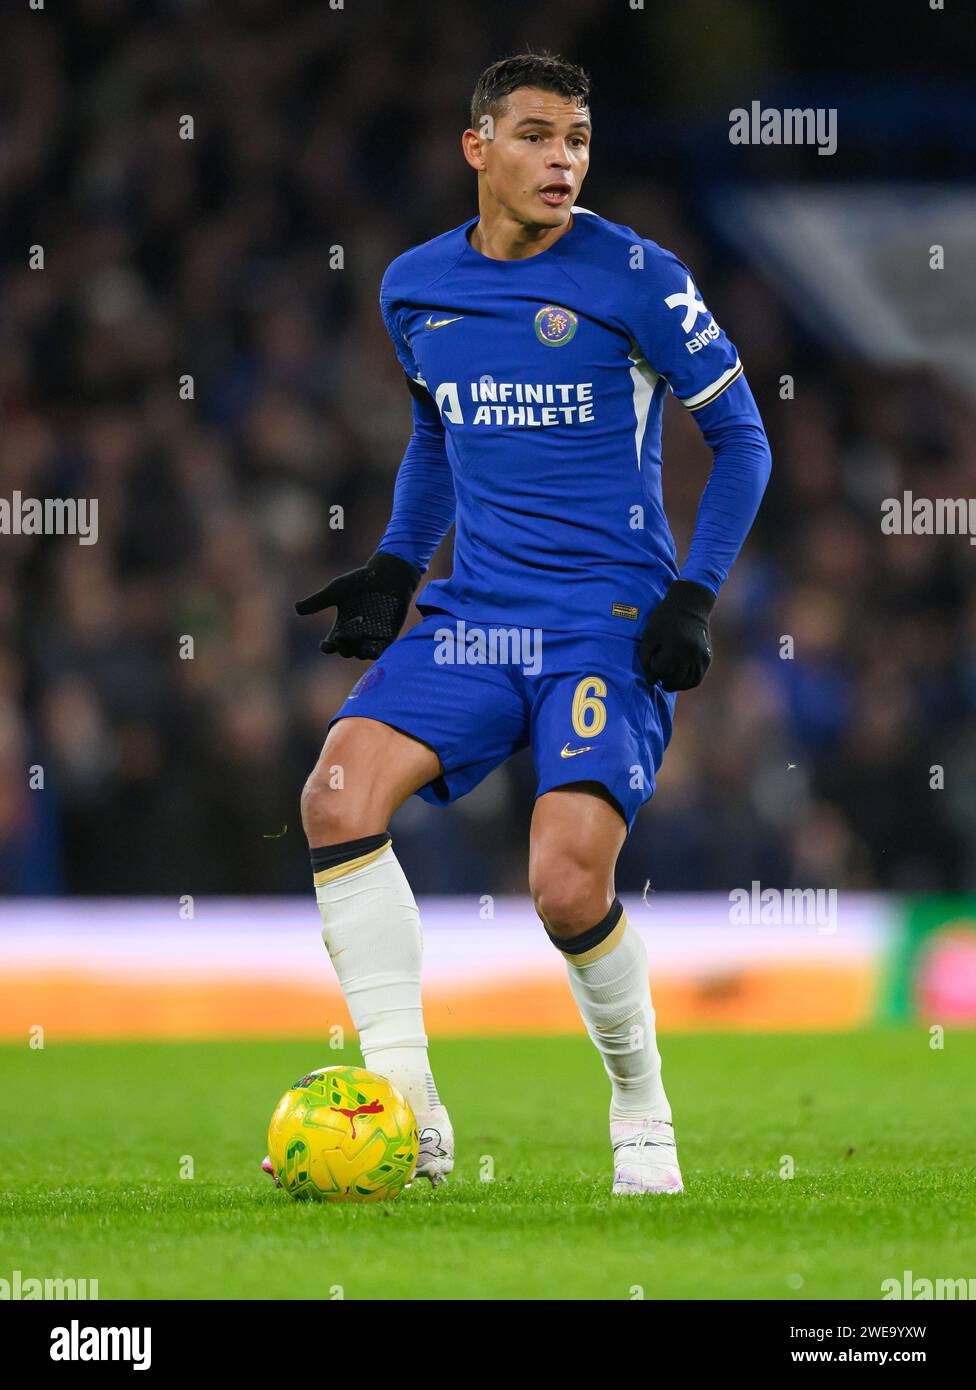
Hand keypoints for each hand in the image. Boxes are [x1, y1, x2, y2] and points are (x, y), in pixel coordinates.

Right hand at [295, 550, 421, 658]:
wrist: (385, 575)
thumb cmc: (359, 581)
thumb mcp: (336, 590)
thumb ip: (318, 601)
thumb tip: (297, 608)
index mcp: (341, 627)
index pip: (331, 644)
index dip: (328, 647)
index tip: (326, 644)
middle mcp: (355, 636)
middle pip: (346, 650)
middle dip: (343, 646)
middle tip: (342, 636)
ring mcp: (371, 637)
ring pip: (362, 652)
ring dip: (359, 651)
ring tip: (358, 646)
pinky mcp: (387, 636)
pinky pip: (381, 649)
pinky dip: (376, 651)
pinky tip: (373, 650)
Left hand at [639, 579, 715, 691]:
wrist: (690, 606)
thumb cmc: (664, 619)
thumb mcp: (649, 636)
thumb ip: (646, 659)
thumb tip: (651, 680)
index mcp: (674, 646)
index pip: (661, 671)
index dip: (653, 673)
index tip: (650, 671)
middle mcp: (690, 653)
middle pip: (675, 679)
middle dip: (664, 681)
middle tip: (659, 678)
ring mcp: (701, 657)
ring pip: (688, 682)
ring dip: (677, 685)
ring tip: (668, 682)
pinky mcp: (707, 658)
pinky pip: (698, 678)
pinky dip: (687, 683)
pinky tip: (679, 680)